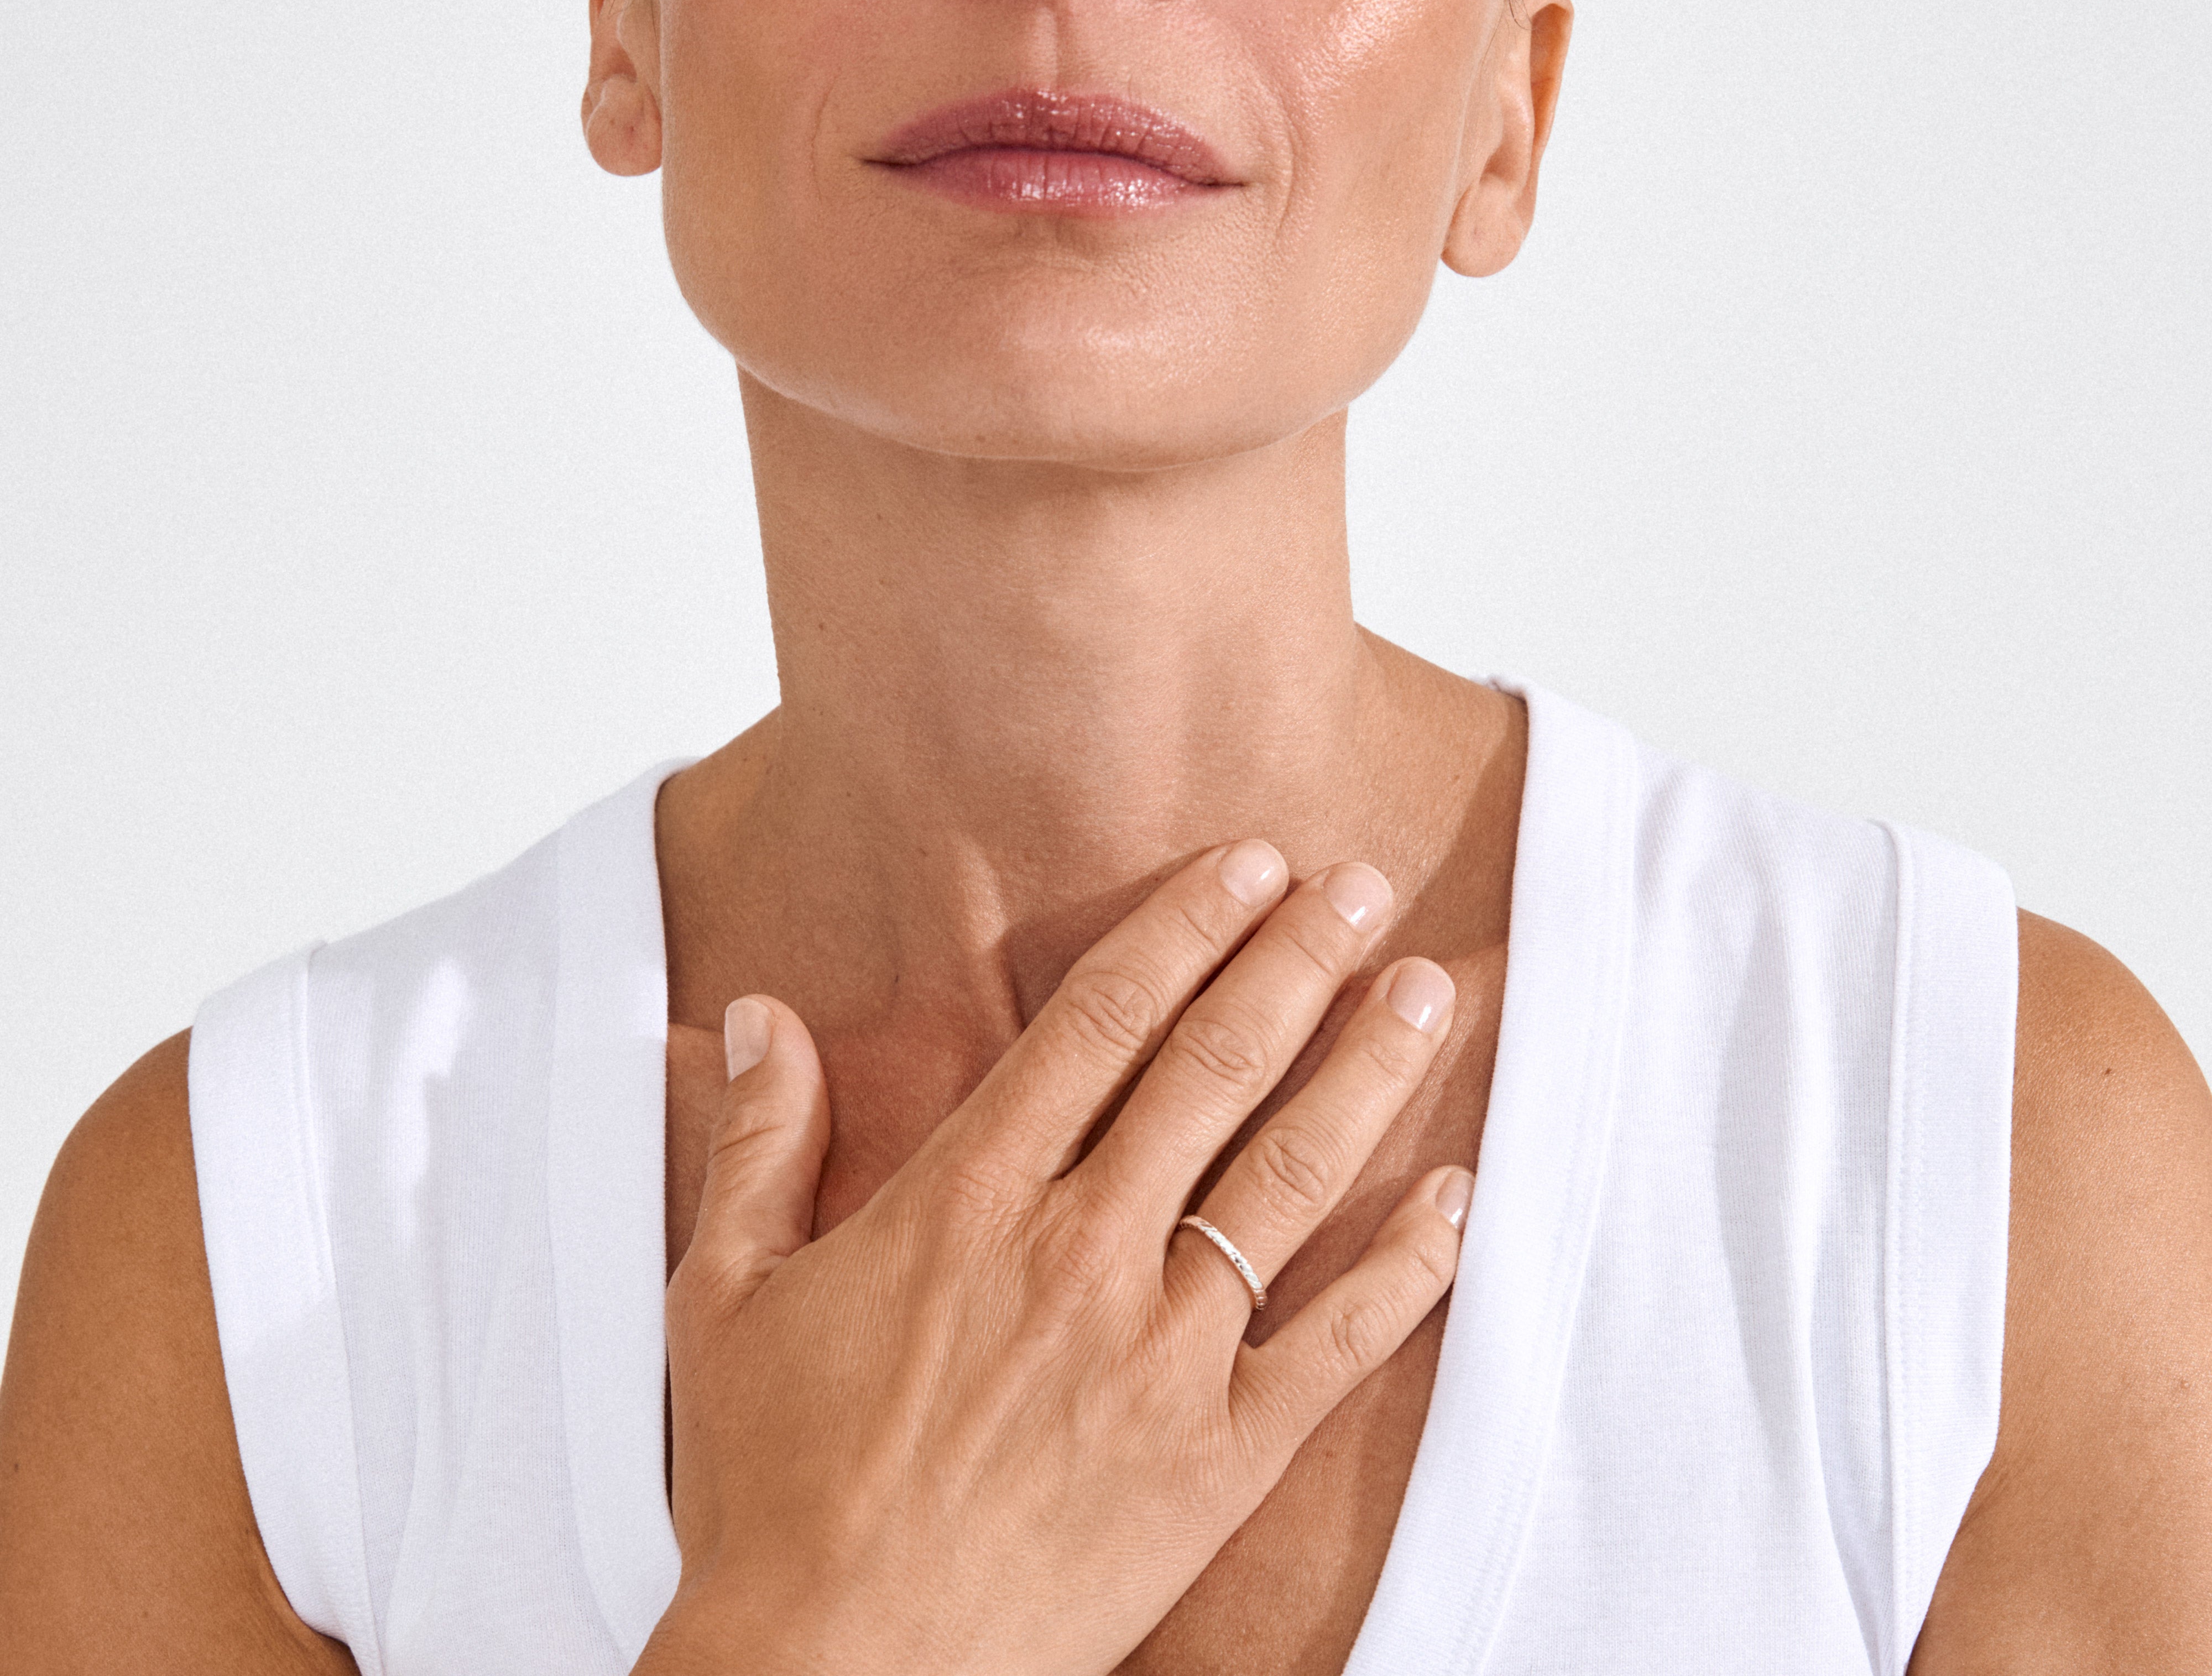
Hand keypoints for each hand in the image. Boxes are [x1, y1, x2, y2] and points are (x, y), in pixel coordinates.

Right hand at [640, 841, 1470, 1675]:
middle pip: (1214, 1070)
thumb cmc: (777, 1492)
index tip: (1249, 866)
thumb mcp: (728, 1299)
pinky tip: (1458, 1197)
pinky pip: (1336, 1345)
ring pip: (1289, 1178)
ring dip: (1367, 1071)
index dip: (1184, 929)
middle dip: (1296, 962)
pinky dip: (1408, 1268)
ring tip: (1427, 989)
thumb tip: (759, 1015)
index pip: (1102, 1024)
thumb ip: (760, 1143)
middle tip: (1361, 886)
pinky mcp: (1216, 1458)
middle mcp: (1080, 1256)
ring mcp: (1161, 1357)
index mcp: (969, 1204)